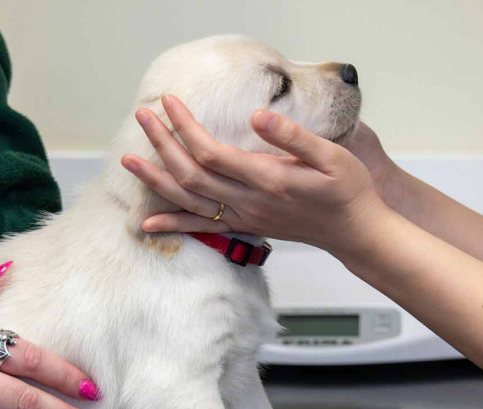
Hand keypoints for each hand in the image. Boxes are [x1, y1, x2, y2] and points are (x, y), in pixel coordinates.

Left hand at [122, 95, 390, 254]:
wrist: (353, 231)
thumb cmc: (347, 190)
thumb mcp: (333, 155)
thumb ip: (294, 136)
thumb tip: (256, 116)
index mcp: (266, 178)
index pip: (211, 152)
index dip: (185, 127)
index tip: (170, 103)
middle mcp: (247, 201)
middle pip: (190, 173)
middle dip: (162, 144)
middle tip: (142, 117)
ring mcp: (242, 216)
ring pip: (187, 200)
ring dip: (156, 180)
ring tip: (129, 161)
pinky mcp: (242, 226)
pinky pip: (200, 227)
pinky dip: (171, 224)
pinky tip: (147, 223)